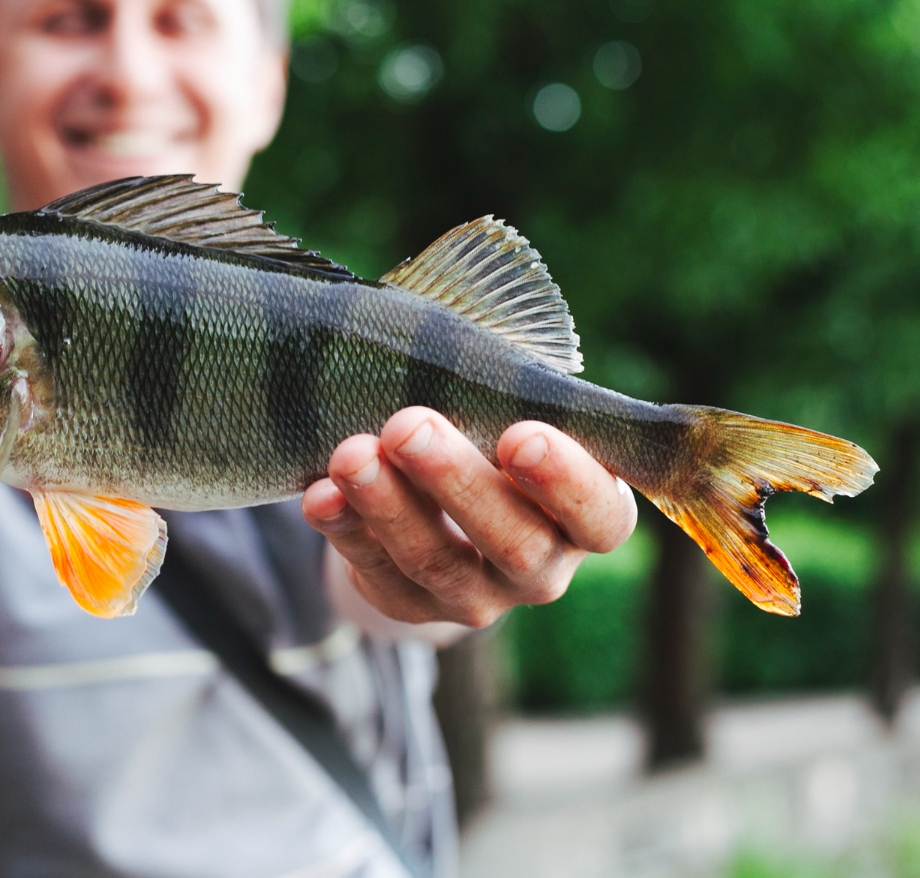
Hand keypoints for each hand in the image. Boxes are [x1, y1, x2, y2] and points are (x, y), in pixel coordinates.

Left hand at [301, 407, 635, 627]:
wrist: (438, 507)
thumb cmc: (490, 435)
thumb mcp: (512, 411)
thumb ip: (506, 386)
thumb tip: (454, 312)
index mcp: (587, 518)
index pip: (598, 515)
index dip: (564, 482)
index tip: (519, 434)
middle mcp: (541, 567)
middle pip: (513, 542)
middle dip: (456, 481)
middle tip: (409, 425)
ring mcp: (476, 597)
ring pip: (435, 562)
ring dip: (388, 505)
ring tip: (351, 453)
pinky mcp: (410, 606)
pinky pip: (375, 574)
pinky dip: (346, 530)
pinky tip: (321, 495)